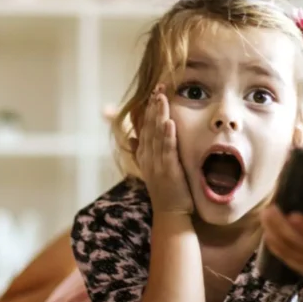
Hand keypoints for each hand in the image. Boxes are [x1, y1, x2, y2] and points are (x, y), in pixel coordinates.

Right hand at [135, 84, 192, 214]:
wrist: (171, 215)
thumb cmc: (166, 192)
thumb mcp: (151, 169)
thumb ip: (141, 152)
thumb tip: (131, 138)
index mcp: (144, 155)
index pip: (144, 127)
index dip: (147, 109)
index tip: (153, 92)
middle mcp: (148, 157)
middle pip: (149, 127)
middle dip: (153, 106)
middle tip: (158, 86)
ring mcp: (156, 164)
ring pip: (157, 135)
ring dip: (159, 115)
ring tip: (162, 98)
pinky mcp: (168, 171)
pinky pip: (167, 150)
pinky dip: (168, 135)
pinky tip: (169, 122)